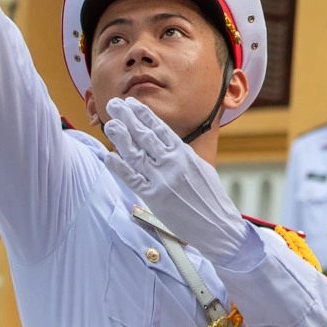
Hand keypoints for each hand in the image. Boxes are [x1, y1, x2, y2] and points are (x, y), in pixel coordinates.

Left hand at [103, 98, 260, 268]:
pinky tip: (109, 156)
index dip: (143, 114)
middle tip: (113, 104)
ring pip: (136, 154)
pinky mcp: (154, 197)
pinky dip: (120, 167)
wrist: (217, 224)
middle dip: (128, 118)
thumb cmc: (209, 196)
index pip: (160, 128)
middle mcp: (172, 163)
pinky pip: (132, 179)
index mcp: (184, 154)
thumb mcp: (199, 167)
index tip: (131, 103)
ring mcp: (162, 180)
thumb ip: (181, 154)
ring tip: (109, 124)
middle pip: (145, 136)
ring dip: (120, 138)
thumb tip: (167, 142)